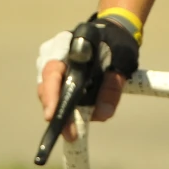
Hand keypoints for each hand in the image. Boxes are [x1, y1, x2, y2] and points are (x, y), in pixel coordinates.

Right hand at [34, 12, 140, 129]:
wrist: (114, 34)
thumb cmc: (117, 44)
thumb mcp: (122, 61)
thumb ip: (112, 86)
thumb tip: (102, 114)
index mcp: (67, 43)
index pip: (52, 70)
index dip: (51, 94)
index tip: (51, 115)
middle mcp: (52, 53)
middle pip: (46, 85)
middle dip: (56, 111)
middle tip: (70, 134)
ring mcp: (50, 64)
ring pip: (48, 93)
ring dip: (62, 112)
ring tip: (74, 131)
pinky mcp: (55, 76)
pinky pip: (55, 94)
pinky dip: (66, 108)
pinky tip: (75, 120)